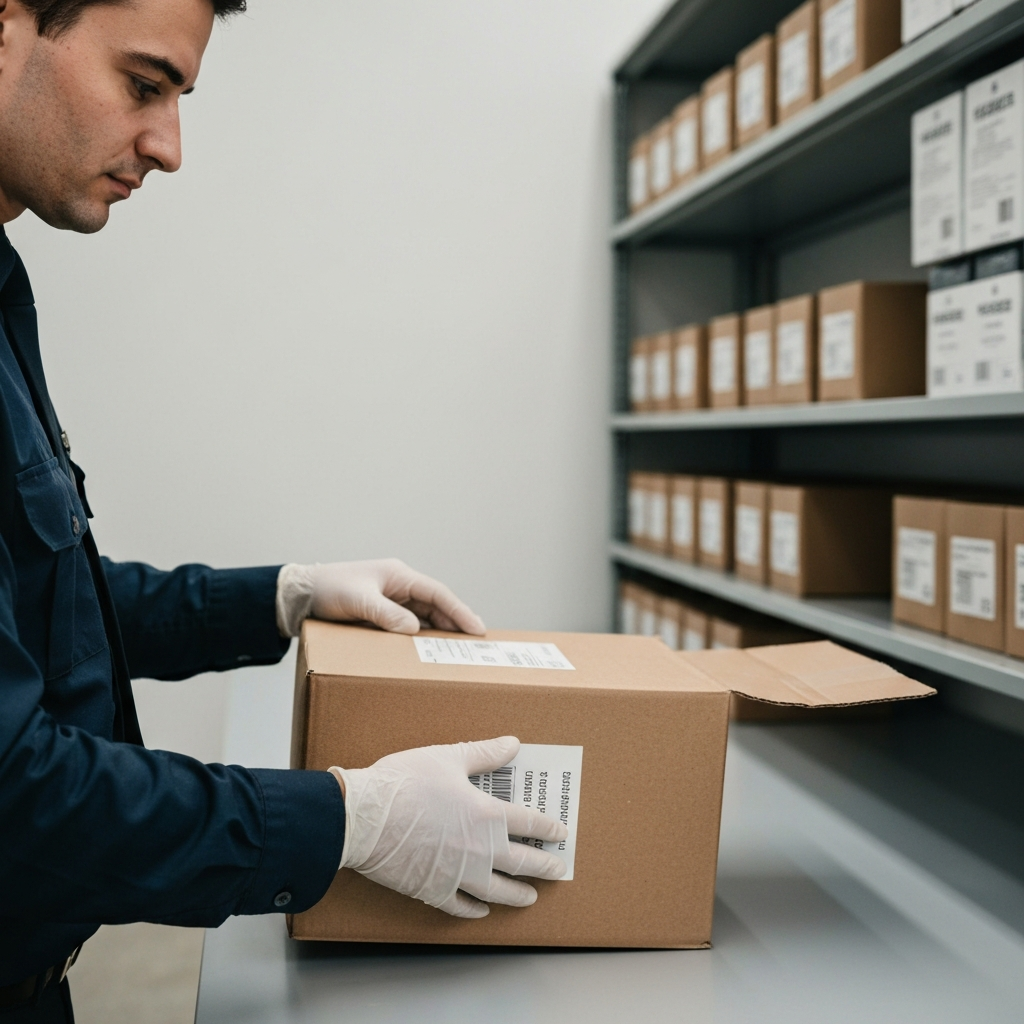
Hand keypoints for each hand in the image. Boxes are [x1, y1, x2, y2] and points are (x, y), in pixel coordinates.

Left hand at [276, 559, 484, 636]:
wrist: (300, 594)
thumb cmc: (328, 589)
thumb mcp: (359, 601)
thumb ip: (387, 615)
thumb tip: (414, 629)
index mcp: (398, 575)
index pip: (437, 593)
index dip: (459, 611)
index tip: (477, 628)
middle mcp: (398, 585)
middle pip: (436, 604)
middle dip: (456, 621)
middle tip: (476, 641)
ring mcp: (391, 598)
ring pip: (424, 615)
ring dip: (439, 630)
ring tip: (458, 648)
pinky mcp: (381, 612)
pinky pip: (408, 623)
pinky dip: (421, 634)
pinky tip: (428, 648)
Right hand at [331, 737, 567, 917]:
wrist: (363, 818)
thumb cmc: (405, 783)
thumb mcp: (448, 758)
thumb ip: (484, 753)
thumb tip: (512, 743)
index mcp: (487, 815)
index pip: (530, 824)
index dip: (549, 829)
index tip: (561, 834)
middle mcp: (480, 850)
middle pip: (522, 863)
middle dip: (543, 867)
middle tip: (557, 870)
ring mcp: (458, 875)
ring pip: (498, 892)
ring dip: (517, 895)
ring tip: (529, 897)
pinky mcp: (433, 890)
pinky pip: (461, 906)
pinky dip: (475, 910)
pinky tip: (482, 910)